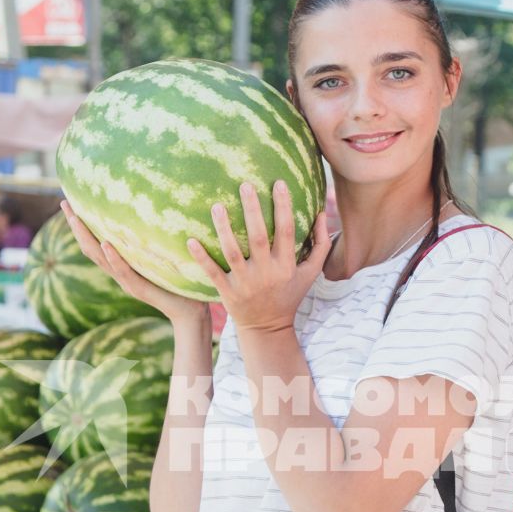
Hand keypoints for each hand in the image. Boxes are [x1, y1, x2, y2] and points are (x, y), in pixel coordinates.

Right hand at [61, 200, 206, 327]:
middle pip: (89, 247)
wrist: (190, 313)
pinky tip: (106, 244)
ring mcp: (126, 281)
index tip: (70, 202)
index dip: (82, 224)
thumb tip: (159, 210)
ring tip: (75, 218)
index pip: (95, 241)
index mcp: (122, 264)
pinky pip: (123, 271)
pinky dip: (113, 257)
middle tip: (64, 203)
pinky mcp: (139, 288)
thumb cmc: (180, 283)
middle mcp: (119, 273)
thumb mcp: (163, 257)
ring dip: (86, 237)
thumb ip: (155, 240)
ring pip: (99, 258)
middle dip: (76, 225)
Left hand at [190, 181, 331, 335]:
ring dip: (224, 229)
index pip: (287, 231)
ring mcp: (245, 283)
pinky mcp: (227, 293)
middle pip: (259, 237)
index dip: (283, 206)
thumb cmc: (289, 295)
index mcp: (286, 265)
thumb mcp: (311, 273)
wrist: (268, 329)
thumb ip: (320, 244)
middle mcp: (266, 273)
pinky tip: (191, 240)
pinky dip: (202, 258)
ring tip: (217, 206)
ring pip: (232, 252)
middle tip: (245, 184)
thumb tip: (321, 213)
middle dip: (252, 210)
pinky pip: (213, 273)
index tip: (278, 182)